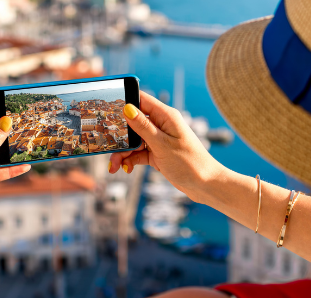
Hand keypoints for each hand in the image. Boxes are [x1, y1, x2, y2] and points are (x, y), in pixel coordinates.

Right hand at [108, 92, 228, 203]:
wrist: (205, 185)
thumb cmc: (190, 163)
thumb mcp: (162, 145)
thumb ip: (143, 127)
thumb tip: (127, 108)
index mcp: (165, 116)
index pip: (140, 100)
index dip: (123, 101)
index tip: (105, 109)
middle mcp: (161, 125)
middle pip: (132, 123)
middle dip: (118, 135)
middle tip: (106, 145)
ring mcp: (159, 139)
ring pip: (133, 141)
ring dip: (122, 152)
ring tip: (113, 166)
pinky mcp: (157, 153)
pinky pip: (138, 153)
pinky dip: (130, 160)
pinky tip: (125, 168)